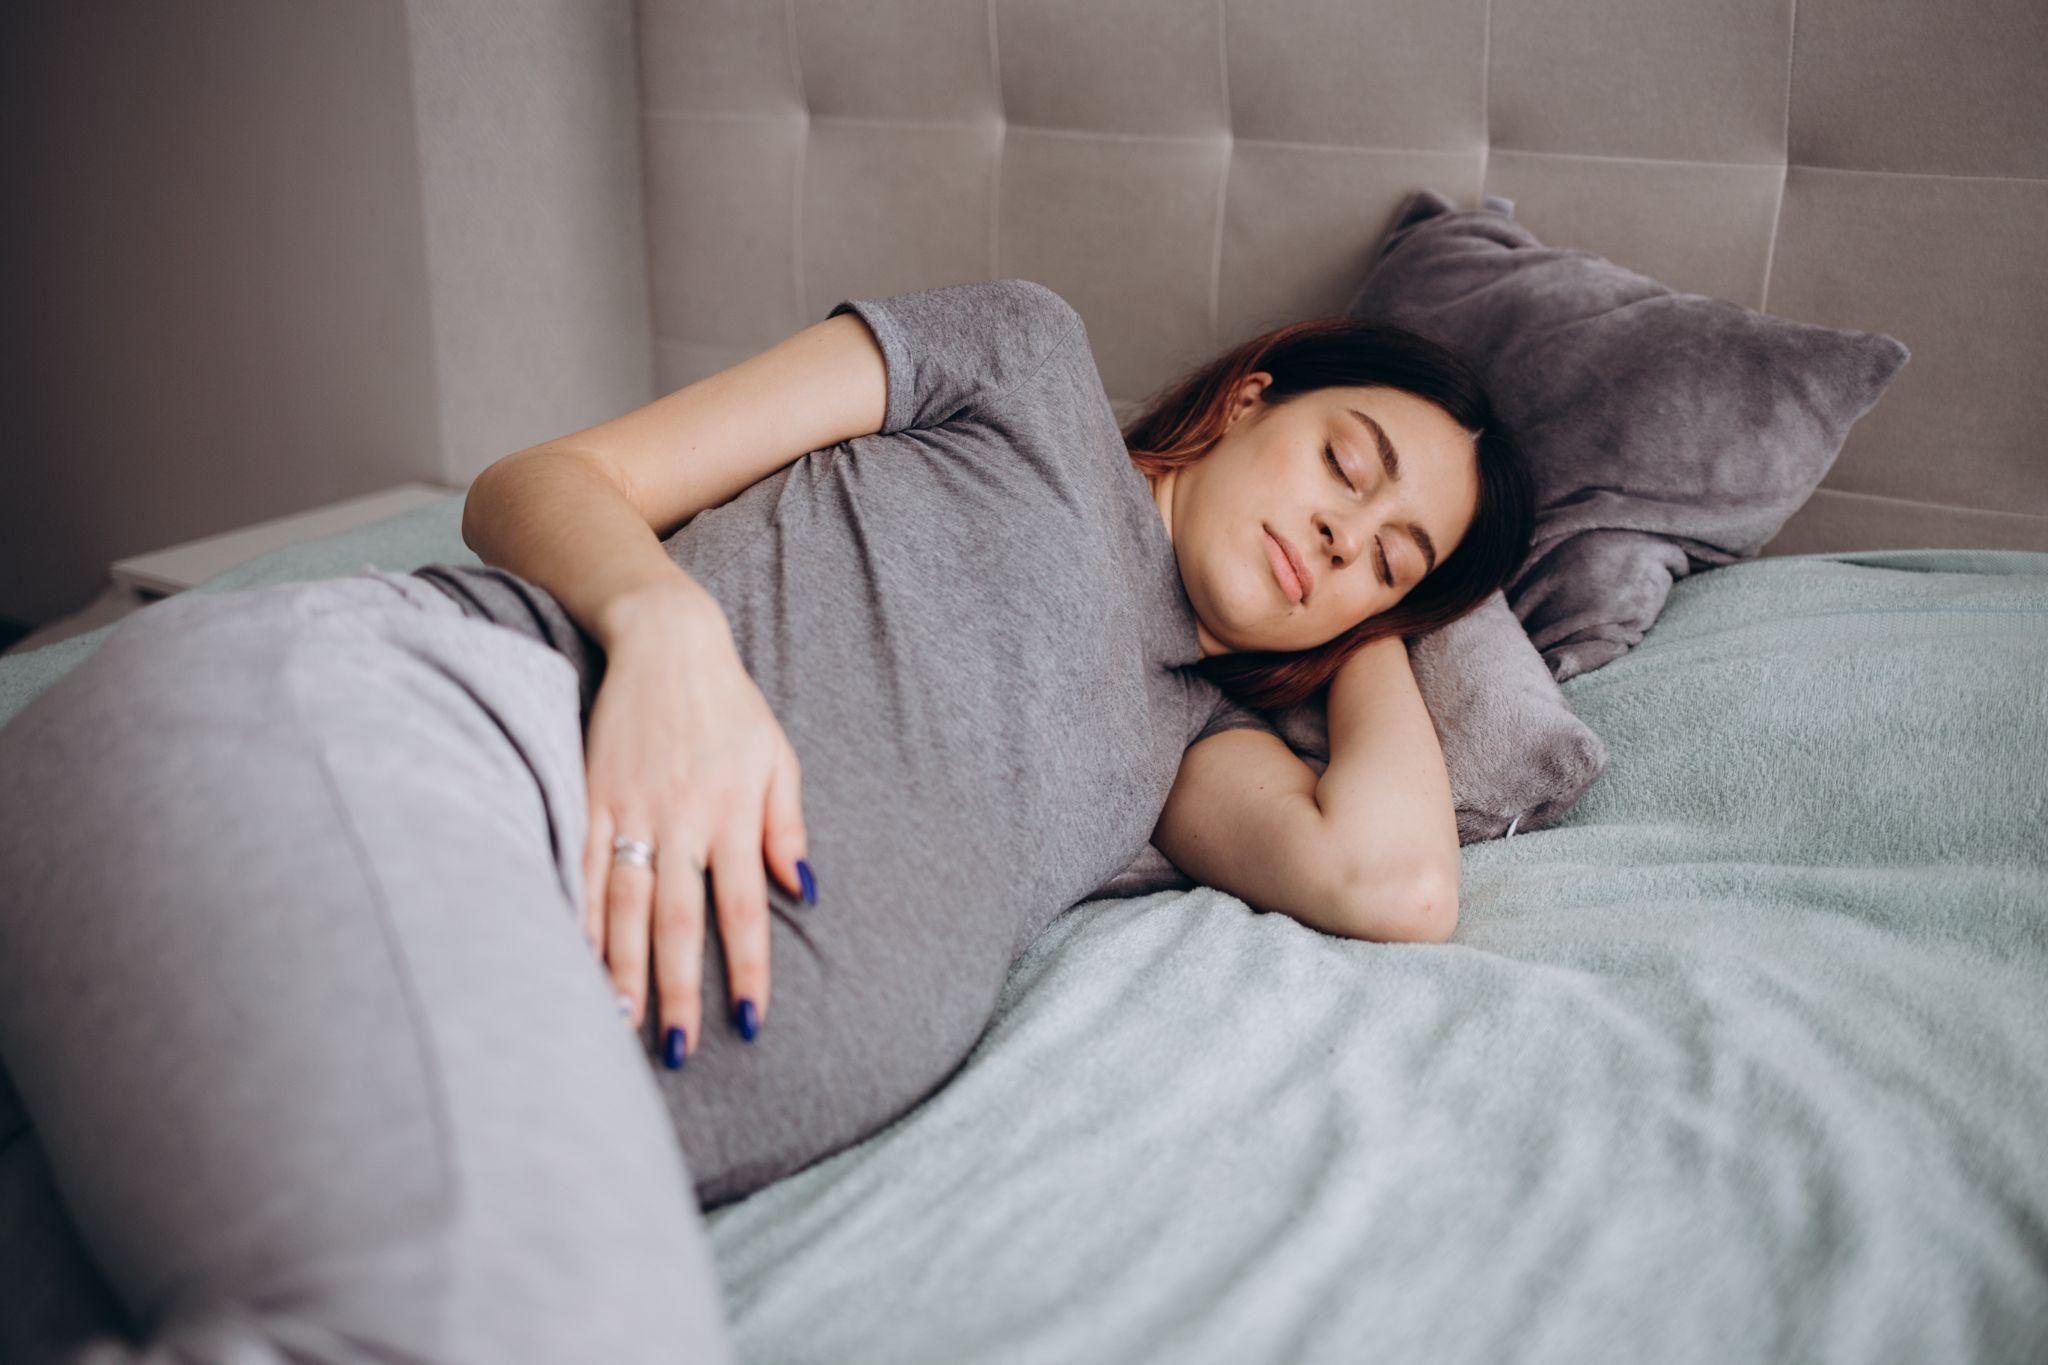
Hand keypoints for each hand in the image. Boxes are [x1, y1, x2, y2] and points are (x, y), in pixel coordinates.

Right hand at [579, 599, 812, 1062]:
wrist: (664, 641)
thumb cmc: (730, 706)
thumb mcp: (777, 758)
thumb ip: (786, 826)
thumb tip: (804, 890)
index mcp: (731, 815)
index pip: (743, 909)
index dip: (747, 968)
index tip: (749, 1023)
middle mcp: (680, 820)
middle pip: (678, 921)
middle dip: (678, 989)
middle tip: (678, 1050)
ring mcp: (628, 810)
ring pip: (624, 905)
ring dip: (622, 969)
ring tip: (620, 1025)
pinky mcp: (589, 797)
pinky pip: (581, 869)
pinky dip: (579, 918)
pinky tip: (575, 962)